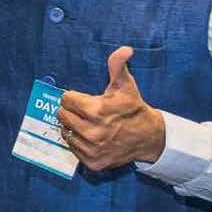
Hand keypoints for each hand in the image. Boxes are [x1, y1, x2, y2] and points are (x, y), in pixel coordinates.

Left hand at [58, 46, 166, 171]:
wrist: (149, 138)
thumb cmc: (133, 108)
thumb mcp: (126, 85)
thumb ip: (118, 65)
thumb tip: (125, 49)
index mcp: (97, 111)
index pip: (66, 99)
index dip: (73, 97)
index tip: (82, 99)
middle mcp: (93, 132)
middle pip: (62, 116)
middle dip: (70, 111)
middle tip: (82, 111)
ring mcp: (92, 149)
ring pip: (65, 132)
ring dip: (71, 127)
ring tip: (85, 123)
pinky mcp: (93, 163)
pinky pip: (73, 149)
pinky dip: (77, 142)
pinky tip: (88, 136)